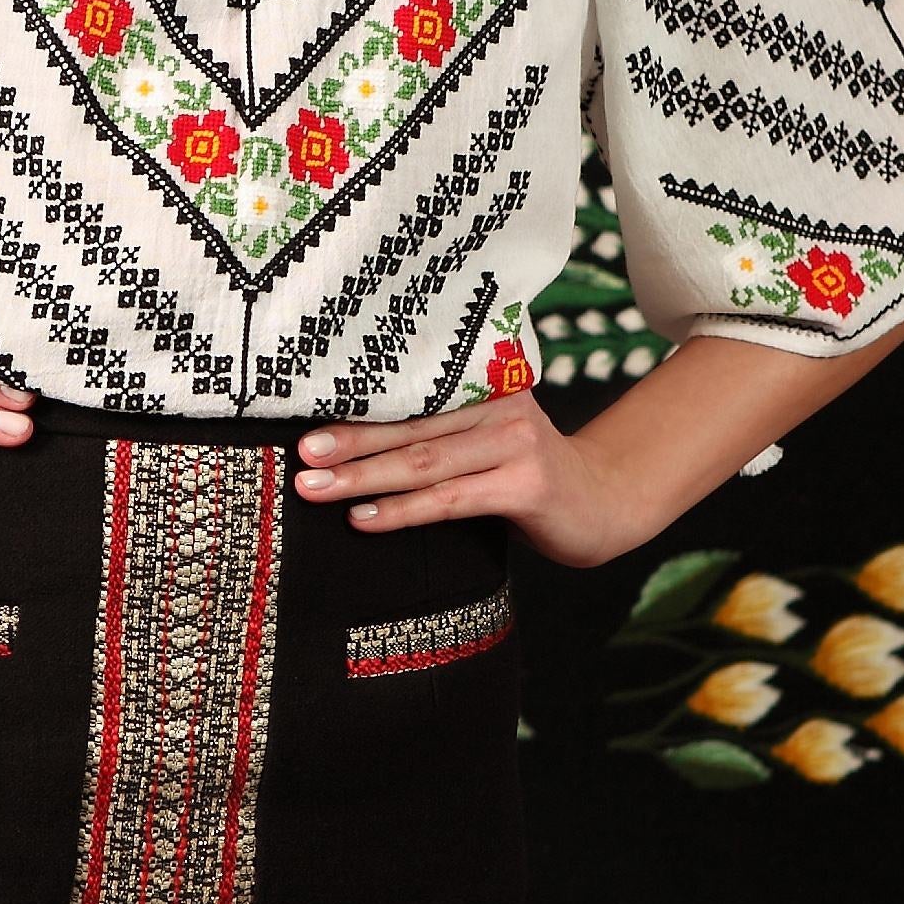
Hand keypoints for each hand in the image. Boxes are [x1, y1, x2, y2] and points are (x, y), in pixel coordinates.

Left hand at [294, 389, 645, 569]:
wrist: (604, 503)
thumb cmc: (525, 476)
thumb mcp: (483, 443)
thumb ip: (436, 434)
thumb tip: (348, 445)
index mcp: (482, 386)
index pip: (409, 398)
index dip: (355, 411)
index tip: (304, 423)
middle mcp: (499, 405)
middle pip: (408, 428)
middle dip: (348, 443)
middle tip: (300, 456)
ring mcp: (515, 444)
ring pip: (423, 463)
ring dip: (363, 477)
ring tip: (315, 488)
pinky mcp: (526, 484)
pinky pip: (450, 499)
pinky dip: (403, 510)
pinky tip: (364, 518)